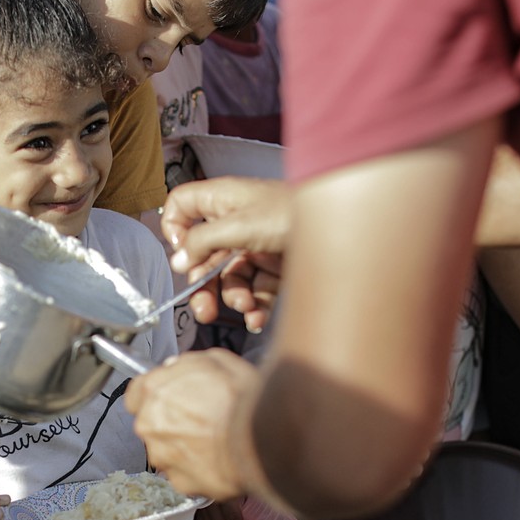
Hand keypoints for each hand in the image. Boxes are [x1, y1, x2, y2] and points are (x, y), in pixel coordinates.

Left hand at [125, 349, 260, 501]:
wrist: (263, 440)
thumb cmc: (242, 399)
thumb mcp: (217, 361)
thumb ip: (187, 364)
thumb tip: (177, 368)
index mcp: (154, 391)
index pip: (135, 394)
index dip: (154, 396)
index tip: (169, 398)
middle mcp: (150, 424)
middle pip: (151, 423)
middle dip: (171, 422)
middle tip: (202, 418)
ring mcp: (163, 456)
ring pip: (167, 450)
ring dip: (184, 446)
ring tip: (214, 440)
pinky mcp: (180, 482)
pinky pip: (184, 473)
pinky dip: (198, 468)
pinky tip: (218, 458)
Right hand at [162, 177, 290, 327]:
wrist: (345, 225)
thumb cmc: (294, 211)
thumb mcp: (240, 225)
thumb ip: (203, 242)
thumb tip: (178, 261)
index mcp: (222, 201)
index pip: (182, 206)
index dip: (175, 228)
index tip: (181, 253)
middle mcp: (235, 222)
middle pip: (204, 256)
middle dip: (203, 286)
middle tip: (204, 310)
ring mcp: (254, 245)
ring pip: (230, 278)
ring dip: (233, 298)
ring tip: (245, 308)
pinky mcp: (274, 266)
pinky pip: (255, 290)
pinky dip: (255, 306)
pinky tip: (257, 317)